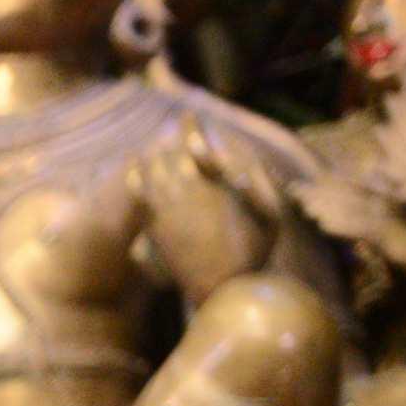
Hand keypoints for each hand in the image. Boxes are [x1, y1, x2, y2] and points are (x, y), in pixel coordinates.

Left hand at [132, 118, 291, 288]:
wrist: (221, 290)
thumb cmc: (254, 251)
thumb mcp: (271, 216)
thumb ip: (258, 183)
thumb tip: (239, 160)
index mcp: (213, 188)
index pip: (194, 146)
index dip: (190, 128)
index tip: (187, 115)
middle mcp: (184, 196)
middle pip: (168, 156)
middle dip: (171, 140)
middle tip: (175, 128)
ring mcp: (165, 213)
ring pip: (150, 173)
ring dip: (153, 156)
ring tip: (157, 144)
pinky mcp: (154, 229)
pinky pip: (139, 196)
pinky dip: (136, 177)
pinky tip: (134, 167)